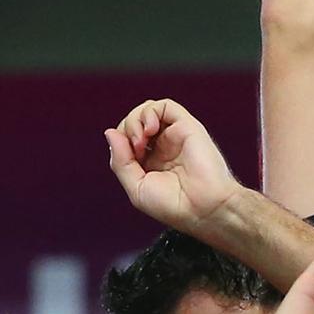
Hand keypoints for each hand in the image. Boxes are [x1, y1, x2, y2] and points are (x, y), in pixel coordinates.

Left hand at [105, 98, 241, 230]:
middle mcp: (163, 146)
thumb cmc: (175, 205)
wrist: (203, 208)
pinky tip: (150, 129)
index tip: (128, 159)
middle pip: (135, 122)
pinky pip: (165, 105)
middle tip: (136, 149)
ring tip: (142, 140)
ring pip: (148, 110)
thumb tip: (110, 133)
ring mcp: (175, 135)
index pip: (126, 139)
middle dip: (127, 130)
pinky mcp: (187, 126)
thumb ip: (120, 161)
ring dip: (136, 120)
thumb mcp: (136, 187)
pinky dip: (151, 112)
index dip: (120, 143)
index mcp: (151, 162)